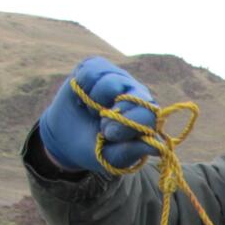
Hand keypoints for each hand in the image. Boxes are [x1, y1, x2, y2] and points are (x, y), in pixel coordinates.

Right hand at [39, 57, 159, 174]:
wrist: (66, 138)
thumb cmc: (95, 149)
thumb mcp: (111, 157)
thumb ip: (131, 151)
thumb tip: (159, 148)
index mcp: (146, 117)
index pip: (149, 113)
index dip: (127, 124)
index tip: (108, 134)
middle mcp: (136, 93)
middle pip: (130, 94)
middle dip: (109, 113)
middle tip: (100, 125)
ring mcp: (118, 78)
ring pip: (109, 81)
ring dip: (93, 100)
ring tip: (92, 110)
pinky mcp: (98, 67)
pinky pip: (90, 70)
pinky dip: (81, 86)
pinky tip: (82, 96)